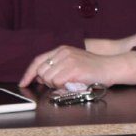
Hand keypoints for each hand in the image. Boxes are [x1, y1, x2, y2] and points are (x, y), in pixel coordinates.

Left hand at [18, 45, 135, 87]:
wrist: (111, 67)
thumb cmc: (93, 68)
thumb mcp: (73, 62)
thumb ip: (56, 67)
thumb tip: (40, 77)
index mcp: (62, 49)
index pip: (38, 60)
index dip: (29, 73)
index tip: (23, 82)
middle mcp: (63, 52)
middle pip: (41, 71)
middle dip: (46, 81)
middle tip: (61, 83)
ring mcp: (68, 60)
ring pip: (48, 78)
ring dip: (56, 85)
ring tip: (70, 82)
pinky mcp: (73, 69)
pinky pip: (57, 82)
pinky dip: (63, 87)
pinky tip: (74, 83)